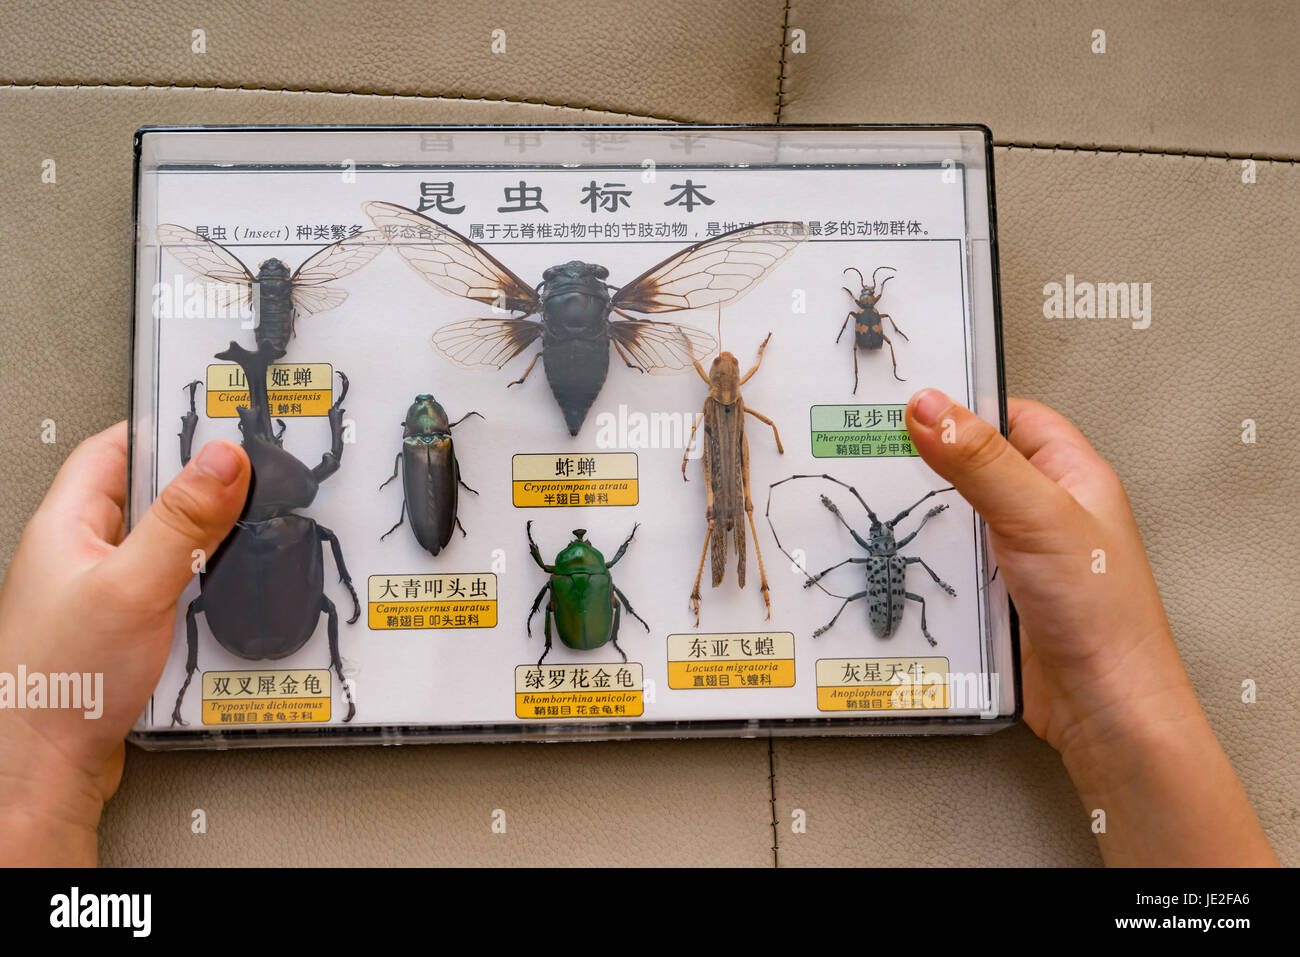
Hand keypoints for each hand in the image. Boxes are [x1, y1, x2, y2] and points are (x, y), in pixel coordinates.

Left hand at [0, 421, 248, 865]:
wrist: (42, 769)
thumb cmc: (59, 683)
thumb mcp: (134, 584)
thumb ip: (183, 521)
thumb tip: (221, 458)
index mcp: (67, 524)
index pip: (115, 447)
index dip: (164, 428)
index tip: (212, 419)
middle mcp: (80, 553)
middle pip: (146, 495)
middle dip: (196, 488)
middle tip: (242, 480)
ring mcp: (100, 592)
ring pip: (162, 544)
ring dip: (201, 543)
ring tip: (236, 539)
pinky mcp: (121, 629)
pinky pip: (169, 588)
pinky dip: (199, 587)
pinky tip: (217, 599)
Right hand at [906, 390, 1276, 865]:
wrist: (1103, 709)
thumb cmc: (1100, 613)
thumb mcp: (1037, 516)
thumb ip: (981, 459)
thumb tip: (929, 405)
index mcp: (1070, 475)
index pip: (1012, 416)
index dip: (965, 405)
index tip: (908, 402)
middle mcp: (1042, 511)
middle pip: (972, 468)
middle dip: (926, 465)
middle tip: (872, 452)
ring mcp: (1016, 556)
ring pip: (953, 521)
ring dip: (918, 522)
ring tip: (872, 510)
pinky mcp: (993, 598)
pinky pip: (946, 568)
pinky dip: (920, 567)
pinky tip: (894, 567)